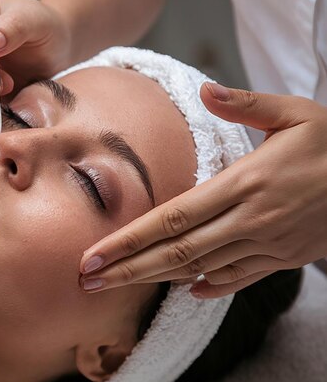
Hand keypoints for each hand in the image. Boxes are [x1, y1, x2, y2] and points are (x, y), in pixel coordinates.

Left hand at [79, 84, 326, 297]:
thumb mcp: (295, 113)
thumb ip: (245, 104)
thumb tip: (205, 91)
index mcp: (244, 182)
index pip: (173, 217)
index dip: (130, 239)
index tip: (94, 254)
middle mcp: (251, 219)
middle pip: (177, 252)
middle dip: (128, 269)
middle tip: (87, 280)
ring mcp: (268, 244)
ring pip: (201, 269)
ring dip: (157, 280)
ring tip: (117, 286)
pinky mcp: (286, 259)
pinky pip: (240, 278)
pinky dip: (211, 286)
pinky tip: (186, 291)